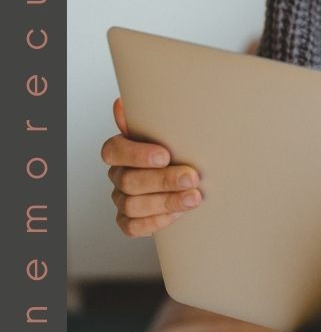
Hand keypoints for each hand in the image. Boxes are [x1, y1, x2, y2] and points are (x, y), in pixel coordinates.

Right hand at [100, 96, 201, 237]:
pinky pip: (133, 227)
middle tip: (191, 177)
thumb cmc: (175, 152)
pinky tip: (178, 214)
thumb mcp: (167, 132)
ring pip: (133, 205)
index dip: (138, 155)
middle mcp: (118, 175)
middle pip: (129, 181)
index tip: (165, 155)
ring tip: (193, 198)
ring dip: (167, 202)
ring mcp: (121, 199)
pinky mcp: (129, 221)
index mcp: (120, 150)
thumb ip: (146, 120)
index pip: (115, 151)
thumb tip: (122, 104)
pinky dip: (157, 221)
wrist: (188, 178)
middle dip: (163, 180)